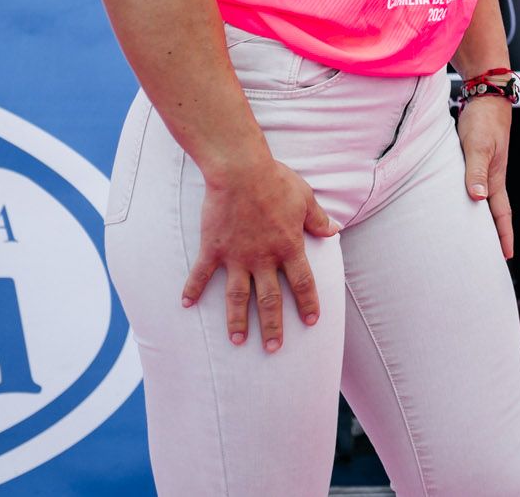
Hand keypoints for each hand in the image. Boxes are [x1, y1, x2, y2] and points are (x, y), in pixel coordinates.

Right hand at [182, 154, 336, 351]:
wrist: (241, 171)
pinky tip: (186, 305)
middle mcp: (264, 258)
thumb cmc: (276, 181)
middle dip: (273, 326)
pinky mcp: (214, 249)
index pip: (302, 282)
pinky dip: (193, 289)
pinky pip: (201, 274)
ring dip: (237, 320)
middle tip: (273, 348)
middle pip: (270, 299)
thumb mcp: (305, 198)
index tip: (310, 322)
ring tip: (237, 340)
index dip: (307, 303)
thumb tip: (333, 230)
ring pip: (238, 297)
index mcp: (289, 247)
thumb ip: (317, 219)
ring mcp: (237, 257)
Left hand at [457, 97, 513, 258]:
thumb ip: (476, 172)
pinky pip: (473, 187)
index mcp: (495, 179)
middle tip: (490, 256)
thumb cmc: (483, 120)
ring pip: (483, 200)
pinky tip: (461, 203)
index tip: (506, 257)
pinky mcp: (474, 159)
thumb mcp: (478, 146)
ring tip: (475, 236)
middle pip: (494, 212)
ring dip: (483, 219)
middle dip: (495, 234)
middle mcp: (491, 177)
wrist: (486, 95)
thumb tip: (478, 199)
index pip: (501, 214)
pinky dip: (471, 200)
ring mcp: (484, 168)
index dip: (504, 236)